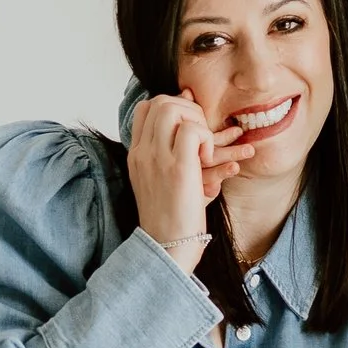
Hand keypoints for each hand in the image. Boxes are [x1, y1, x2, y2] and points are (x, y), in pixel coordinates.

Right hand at [126, 89, 246, 244]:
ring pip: (173, 110)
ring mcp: (157, 158)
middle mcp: (143, 152)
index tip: (191, 123)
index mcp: (136, 155)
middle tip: (203, 133)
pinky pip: (192, 130)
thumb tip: (190, 126)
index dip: (172, 105)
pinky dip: (208, 139)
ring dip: (198, 121)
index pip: (146, 109)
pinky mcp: (179, 168)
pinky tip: (210, 160)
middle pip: (160, 102)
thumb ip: (172, 152)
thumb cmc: (171, 217)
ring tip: (208, 146)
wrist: (167, 246)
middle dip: (188, 108)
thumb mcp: (163, 181)